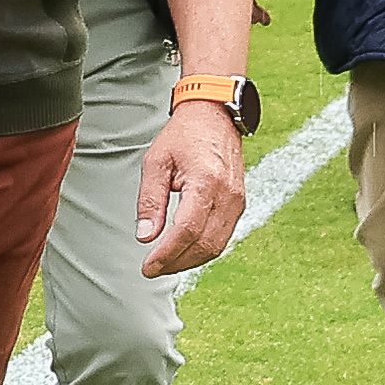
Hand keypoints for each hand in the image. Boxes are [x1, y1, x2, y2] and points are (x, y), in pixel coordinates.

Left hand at [135, 97, 246, 276]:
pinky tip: (183, 251)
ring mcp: (237, 201)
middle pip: (204, 245)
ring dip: (190, 261)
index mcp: (206, 182)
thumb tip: (145, 237)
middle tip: (152, 269)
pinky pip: (223, 236)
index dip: (166, 254)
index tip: (147, 267)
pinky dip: (203, 249)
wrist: (215, 115)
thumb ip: (150, 201)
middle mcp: (227, 195)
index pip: (187, 231)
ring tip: (165, 263)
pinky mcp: (239, 204)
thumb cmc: (184, 135)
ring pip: (217, 246)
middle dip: (177, 263)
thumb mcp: (156, 162)